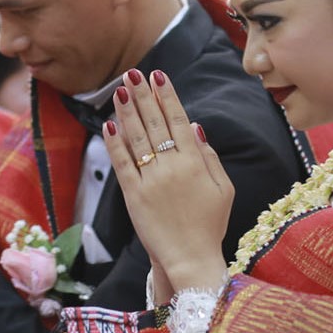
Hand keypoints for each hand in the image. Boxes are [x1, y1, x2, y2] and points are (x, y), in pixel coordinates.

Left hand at [104, 69, 230, 291]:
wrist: (191, 259)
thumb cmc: (210, 226)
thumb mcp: (223, 190)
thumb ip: (210, 157)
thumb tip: (195, 127)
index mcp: (196, 163)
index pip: (178, 120)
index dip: (167, 97)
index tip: (159, 77)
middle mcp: (172, 167)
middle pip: (155, 123)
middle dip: (143, 95)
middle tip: (134, 73)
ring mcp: (151, 181)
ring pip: (137, 138)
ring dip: (127, 111)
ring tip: (120, 89)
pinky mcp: (133, 196)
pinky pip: (122, 163)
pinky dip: (115, 143)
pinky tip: (109, 124)